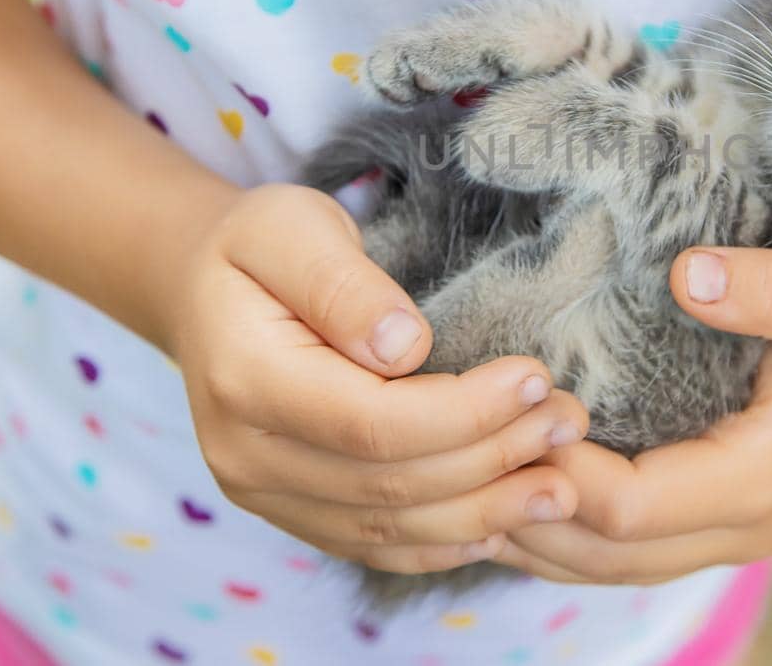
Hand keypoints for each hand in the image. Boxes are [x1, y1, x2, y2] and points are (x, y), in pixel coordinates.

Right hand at [164, 184, 589, 574]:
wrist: (201, 292)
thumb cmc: (258, 247)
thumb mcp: (290, 227)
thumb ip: (343, 283)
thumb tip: (408, 345)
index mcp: (246, 381)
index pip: (372, 422)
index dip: (464, 411)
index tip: (534, 378)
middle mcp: (246, 455)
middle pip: (391, 481)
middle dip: (493, 457)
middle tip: (570, 423)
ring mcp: (265, 494)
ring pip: (389, 526)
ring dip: (485, 510)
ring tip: (561, 484)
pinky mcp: (292, 511)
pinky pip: (375, 544)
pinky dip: (444, 541)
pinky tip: (504, 523)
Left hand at [493, 246, 771, 584]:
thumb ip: (771, 290)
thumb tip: (687, 275)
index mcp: (757, 482)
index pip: (625, 508)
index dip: (553, 472)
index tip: (502, 416)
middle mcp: (740, 526)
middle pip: (602, 555)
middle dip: (525, 516)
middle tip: (452, 462)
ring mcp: (732, 531)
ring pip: (611, 566)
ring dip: (538, 535)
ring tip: (462, 487)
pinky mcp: (724, 516)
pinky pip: (630, 549)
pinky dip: (569, 534)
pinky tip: (521, 494)